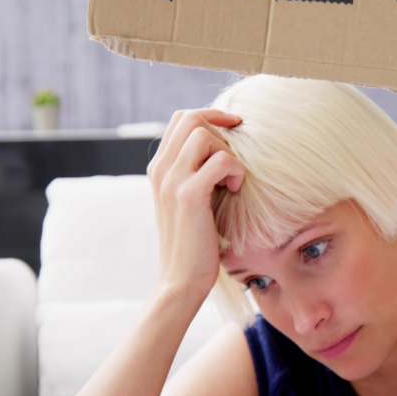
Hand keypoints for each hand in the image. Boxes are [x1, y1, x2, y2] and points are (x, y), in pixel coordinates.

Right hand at [146, 109, 245, 303]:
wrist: (181, 279)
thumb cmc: (195, 242)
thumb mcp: (191, 201)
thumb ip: (197, 173)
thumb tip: (224, 148)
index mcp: (160, 168)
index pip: (182, 118)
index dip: (212, 116)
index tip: (234, 129)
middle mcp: (161, 169)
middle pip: (191, 118)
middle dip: (221, 130)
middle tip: (235, 158)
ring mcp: (172, 181)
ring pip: (203, 133)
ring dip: (228, 151)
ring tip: (232, 179)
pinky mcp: (189, 196)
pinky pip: (221, 160)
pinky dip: (236, 170)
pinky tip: (236, 190)